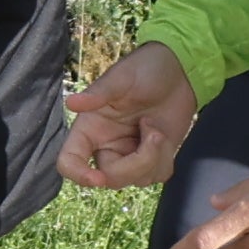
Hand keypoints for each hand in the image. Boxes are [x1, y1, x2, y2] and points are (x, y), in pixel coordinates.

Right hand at [61, 43, 196, 189]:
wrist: (178, 71)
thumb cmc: (144, 69)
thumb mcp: (121, 78)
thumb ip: (98, 93)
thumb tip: (71, 103)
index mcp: (90, 128)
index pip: (70, 160)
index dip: (79, 175)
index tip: (98, 179)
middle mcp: (105, 145)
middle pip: (110, 178)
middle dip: (136, 163)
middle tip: (154, 132)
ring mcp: (130, 154)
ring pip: (136, 179)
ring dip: (154, 157)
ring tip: (156, 127)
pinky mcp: (152, 158)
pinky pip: (157, 176)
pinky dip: (165, 160)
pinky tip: (164, 136)